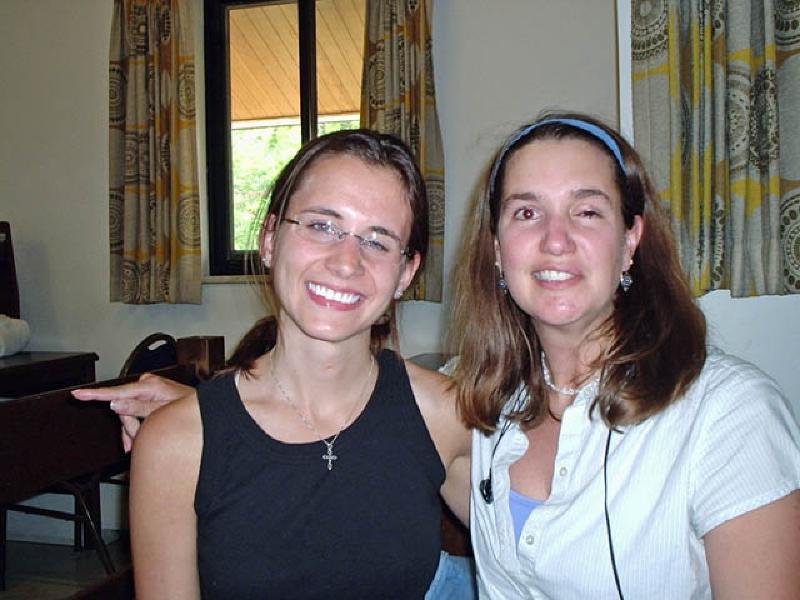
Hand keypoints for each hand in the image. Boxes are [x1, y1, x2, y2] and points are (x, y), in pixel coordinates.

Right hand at [72, 373, 192, 450]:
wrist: (204, 411)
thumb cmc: (189, 410)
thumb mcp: (162, 412)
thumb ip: (138, 409)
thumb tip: (115, 404)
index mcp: (150, 386)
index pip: (117, 392)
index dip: (95, 394)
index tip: (77, 393)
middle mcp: (147, 385)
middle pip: (122, 409)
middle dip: (127, 427)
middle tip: (134, 441)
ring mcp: (148, 391)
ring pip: (127, 414)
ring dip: (131, 431)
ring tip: (138, 443)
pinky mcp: (149, 397)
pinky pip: (134, 414)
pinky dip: (134, 428)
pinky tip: (134, 442)